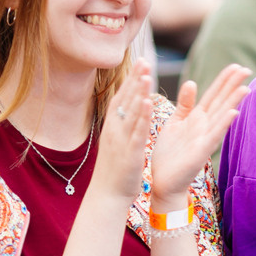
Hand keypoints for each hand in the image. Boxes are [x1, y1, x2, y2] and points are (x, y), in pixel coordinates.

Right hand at [91, 60, 154, 200]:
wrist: (107, 195)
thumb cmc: (114, 168)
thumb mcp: (116, 140)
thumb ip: (122, 123)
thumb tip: (128, 108)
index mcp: (112, 126)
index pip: (122, 97)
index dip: (131, 79)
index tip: (140, 61)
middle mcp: (114, 129)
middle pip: (126, 100)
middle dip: (135, 79)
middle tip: (144, 60)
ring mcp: (121, 140)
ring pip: (131, 112)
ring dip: (138, 93)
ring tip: (146, 75)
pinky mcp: (130, 153)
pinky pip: (137, 132)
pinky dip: (142, 117)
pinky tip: (148, 103)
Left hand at [149, 64, 249, 209]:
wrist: (163, 181)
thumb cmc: (169, 154)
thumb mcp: (176, 122)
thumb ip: (185, 104)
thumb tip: (192, 82)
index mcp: (197, 118)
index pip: (213, 94)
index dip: (224, 80)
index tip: (236, 66)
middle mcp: (204, 126)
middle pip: (221, 102)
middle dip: (233, 86)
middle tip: (247, 69)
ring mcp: (204, 139)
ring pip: (221, 116)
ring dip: (233, 103)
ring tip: (245, 88)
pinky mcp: (200, 152)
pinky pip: (213, 136)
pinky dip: (223, 124)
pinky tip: (232, 113)